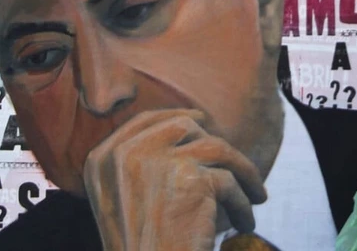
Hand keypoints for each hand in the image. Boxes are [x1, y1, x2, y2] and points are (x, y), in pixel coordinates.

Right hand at [82, 109, 269, 250]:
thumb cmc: (142, 248)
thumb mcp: (123, 200)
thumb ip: (143, 162)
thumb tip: (191, 123)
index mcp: (102, 159)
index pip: (146, 120)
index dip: (179, 119)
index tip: (204, 126)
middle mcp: (123, 154)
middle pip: (184, 127)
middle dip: (216, 145)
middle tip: (238, 168)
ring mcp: (155, 162)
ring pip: (216, 148)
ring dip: (243, 172)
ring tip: (255, 195)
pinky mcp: (188, 178)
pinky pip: (230, 181)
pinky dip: (243, 204)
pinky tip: (245, 224)